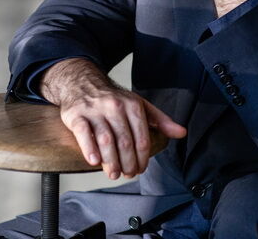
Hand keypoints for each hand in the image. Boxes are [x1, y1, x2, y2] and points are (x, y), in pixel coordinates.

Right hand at [40, 58, 186, 179]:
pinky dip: (89, 148)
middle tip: (128, 174)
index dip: (143, 157)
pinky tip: (94, 161)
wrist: (83, 83)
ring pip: (106, 139)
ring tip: (113, 174)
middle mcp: (115, 107)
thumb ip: (161, 120)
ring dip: (111, 161)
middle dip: (128, 162)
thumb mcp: (140, 105)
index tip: (141, 169)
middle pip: (125, 141)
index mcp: (133, 106)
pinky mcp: (76, 115)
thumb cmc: (115, 99)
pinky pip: (83, 133)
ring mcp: (95, 111)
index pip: (142, 137)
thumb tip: (182, 133)